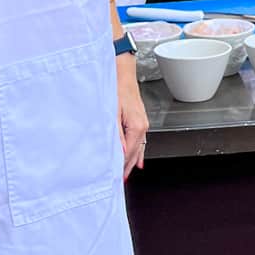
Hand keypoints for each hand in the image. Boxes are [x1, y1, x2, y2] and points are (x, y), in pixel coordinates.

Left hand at [117, 55, 147, 179]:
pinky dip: (138, 152)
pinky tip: (137, 159)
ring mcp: (142, 124)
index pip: (129, 153)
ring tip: (125, 175)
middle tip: (118, 182)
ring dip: (131, 161)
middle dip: (127, 167)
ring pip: (139, 148)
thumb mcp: (112, 113)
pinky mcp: (139, 120)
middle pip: (135, 154)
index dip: (121, 167)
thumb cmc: (116, 89)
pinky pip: (140, 141)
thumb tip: (118, 152)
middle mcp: (142, 127)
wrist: (121, 72)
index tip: (114, 177)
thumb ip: (115, 135)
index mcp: (137, 127)